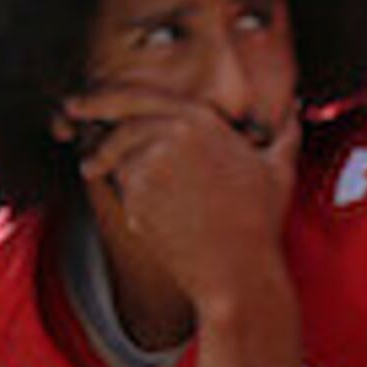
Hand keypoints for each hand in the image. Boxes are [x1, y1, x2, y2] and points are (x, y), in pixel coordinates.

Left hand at [64, 85, 298, 319]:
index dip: (103, 94)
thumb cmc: (258, 223)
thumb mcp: (279, 170)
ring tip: (112, 175)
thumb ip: (284, 133)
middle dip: (88, 113)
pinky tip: (157, 217)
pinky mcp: (136, 197)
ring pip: (116, 158)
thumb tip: (295, 112)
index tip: (84, 98)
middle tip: (71, 115)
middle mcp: (171, 136)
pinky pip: (121, 190)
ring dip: (109, 164)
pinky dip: (130, 200)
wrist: (236, 271)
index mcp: (200, 120)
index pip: (138, 95)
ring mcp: (150, 166)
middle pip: (117, 120)